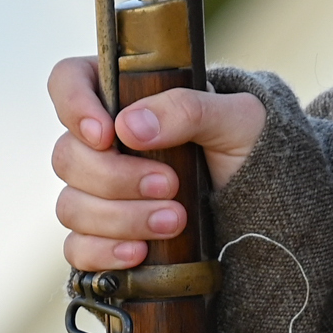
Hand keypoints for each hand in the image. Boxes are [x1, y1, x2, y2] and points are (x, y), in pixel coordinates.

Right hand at [49, 56, 266, 271]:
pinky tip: (139, 252)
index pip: (69, 81)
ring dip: (120, 217)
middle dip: (116, 177)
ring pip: (71, 205)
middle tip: (170, 185)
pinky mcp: (104, 234)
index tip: (107, 134)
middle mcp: (104, 141)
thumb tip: (129, 126)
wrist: (264, 200)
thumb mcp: (235, 117)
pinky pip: (77, 248)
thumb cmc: (247, 142)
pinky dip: (104, 252)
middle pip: (67, 155)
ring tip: (174, 220)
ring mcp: (99, 190)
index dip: (74, 105)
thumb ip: (187, 109)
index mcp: (128, 94)